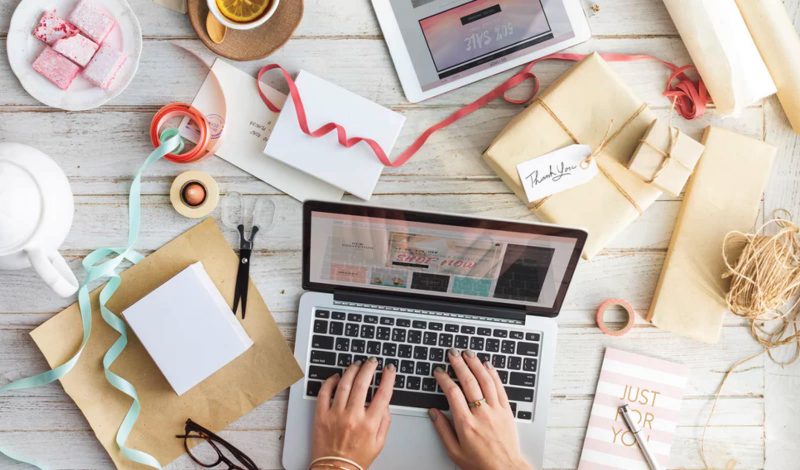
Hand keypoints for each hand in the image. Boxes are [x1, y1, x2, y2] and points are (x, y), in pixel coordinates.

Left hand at [310, 358, 396, 469]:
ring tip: (356, 364)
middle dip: (369, 368)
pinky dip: (329, 381)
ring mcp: (335, 415)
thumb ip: (385, 422)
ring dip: (351, 370)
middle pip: (363, 384)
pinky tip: (336, 377)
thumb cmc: (356, 458)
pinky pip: (324, 393)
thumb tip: (385, 404)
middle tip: (372, 361)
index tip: (389, 369)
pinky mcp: (321, 416)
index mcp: (369, 424)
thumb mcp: (379, 443)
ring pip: (344, 384)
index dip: (388, 378)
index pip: (383, 394)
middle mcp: (352, 417)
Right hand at [430, 349, 533, 469]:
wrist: (505, 469)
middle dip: (459, 364)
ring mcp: (495, 410)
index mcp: (465, 423)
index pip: (452, 393)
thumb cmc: (480, 463)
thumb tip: (433, 412)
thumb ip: (442, 430)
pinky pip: (500, 387)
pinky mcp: (506, 410)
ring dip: (476, 364)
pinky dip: (493, 374)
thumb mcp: (454, 451)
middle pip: (469, 382)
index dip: (444, 379)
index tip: (439, 371)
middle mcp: (481, 414)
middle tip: (452, 353)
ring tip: (468, 354)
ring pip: (485, 380)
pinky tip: (487, 365)